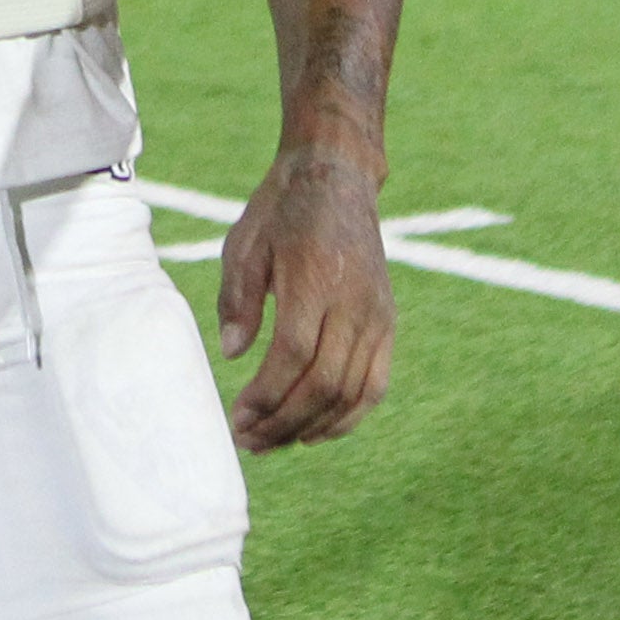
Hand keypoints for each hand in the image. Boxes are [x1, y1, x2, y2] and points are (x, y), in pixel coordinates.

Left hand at [215, 146, 395, 452]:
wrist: (337, 176)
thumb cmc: (281, 209)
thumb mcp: (244, 242)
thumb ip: (237, 299)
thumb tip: (231, 353)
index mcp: (315, 278)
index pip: (295, 355)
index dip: (267, 395)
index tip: (236, 417)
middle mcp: (354, 301)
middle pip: (324, 383)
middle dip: (283, 422)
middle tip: (248, 442)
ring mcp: (377, 314)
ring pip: (352, 392)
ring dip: (311, 427)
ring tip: (273, 443)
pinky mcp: (388, 321)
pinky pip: (375, 384)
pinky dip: (348, 417)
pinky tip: (314, 433)